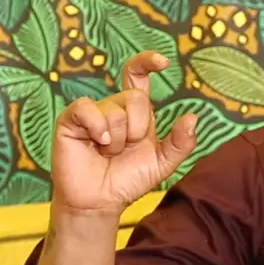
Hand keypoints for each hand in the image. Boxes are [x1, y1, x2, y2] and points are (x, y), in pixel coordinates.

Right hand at [49, 51, 197, 215]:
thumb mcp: (161, 164)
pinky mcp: (70, 120)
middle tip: (124, 150)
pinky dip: (97, 127)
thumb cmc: (127, 182)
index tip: (163, 62)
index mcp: (135, 114)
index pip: (138, 76)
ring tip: (107, 153)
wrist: (100, 202)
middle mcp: (114, 108)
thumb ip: (180, 143)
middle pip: (135, 98)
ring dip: (117, 139)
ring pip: (115, 110)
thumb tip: (193, 117)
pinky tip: (96, 143)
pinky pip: (87, 109)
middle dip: (136, 129)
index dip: (147, 62)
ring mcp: (91, 113)